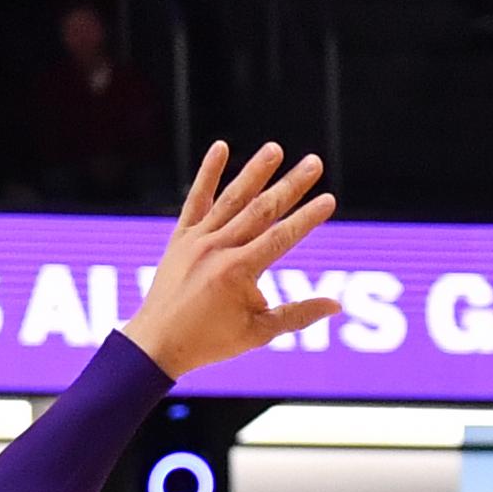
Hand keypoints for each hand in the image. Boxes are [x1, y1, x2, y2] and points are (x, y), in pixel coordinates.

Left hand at [120, 141, 342, 377]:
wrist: (156, 343)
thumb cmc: (210, 342)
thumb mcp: (259, 332)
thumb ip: (298, 315)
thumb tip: (336, 306)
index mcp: (238, 272)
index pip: (281, 237)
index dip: (307, 218)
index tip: (328, 199)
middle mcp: (217, 249)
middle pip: (262, 210)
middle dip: (291, 185)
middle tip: (315, 162)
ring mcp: (197, 240)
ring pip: (231, 199)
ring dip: (255, 172)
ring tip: (275, 149)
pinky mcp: (181, 237)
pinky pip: (196, 200)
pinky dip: (207, 174)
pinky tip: (221, 148)